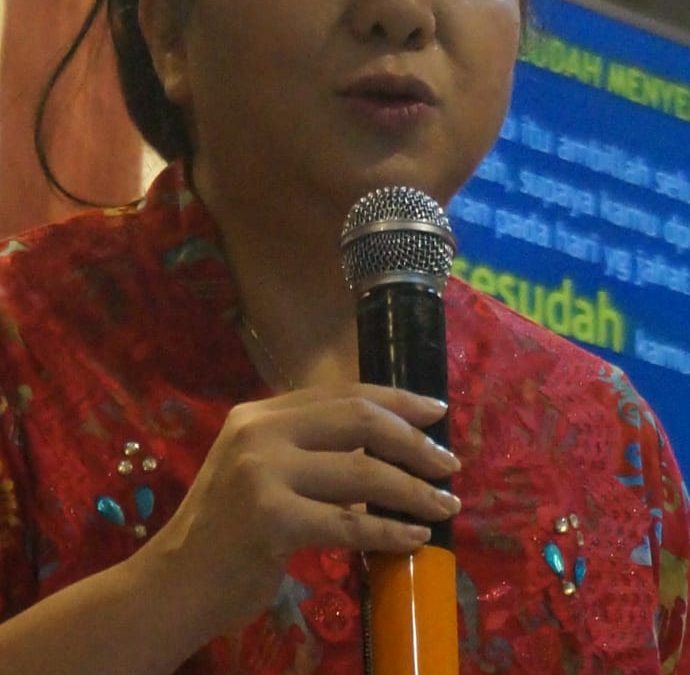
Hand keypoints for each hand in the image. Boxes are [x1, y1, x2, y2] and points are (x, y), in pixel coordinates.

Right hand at [144, 384, 460, 634]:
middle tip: (449, 463)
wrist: (175, 581)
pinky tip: (414, 538)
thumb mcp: (264, 470)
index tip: (436, 411)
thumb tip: (389, 447)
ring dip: (414, 490)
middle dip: (414, 441)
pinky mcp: (269, 518)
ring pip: (362, 472)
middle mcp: (260, 431)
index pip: (342, 393)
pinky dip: (390, 531)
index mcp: (261, 414)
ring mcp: (261, 472)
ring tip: (444, 504)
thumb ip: (312, 449)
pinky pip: (350, 522)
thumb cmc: (227, 527)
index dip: (397, 400)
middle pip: (359, 421)